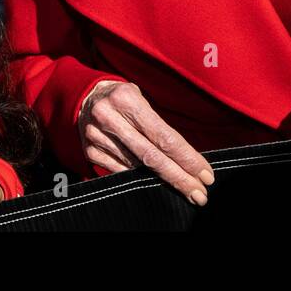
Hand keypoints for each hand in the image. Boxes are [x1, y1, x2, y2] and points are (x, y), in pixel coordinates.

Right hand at [78, 80, 214, 204]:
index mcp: (127, 100)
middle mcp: (109, 118)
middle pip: (151, 157)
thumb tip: (185, 157)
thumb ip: (158, 125)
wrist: (84, 96)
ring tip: (185, 189)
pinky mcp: (90, 151)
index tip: (205, 174)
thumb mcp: (141, 98)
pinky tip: (154, 180)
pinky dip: (139, 176)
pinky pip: (120, 171)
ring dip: (162, 180)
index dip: (187, 158)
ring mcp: (97, 137)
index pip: (164, 136)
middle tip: (200, 194)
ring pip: (136, 167)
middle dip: (179, 178)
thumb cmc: (123, 98)